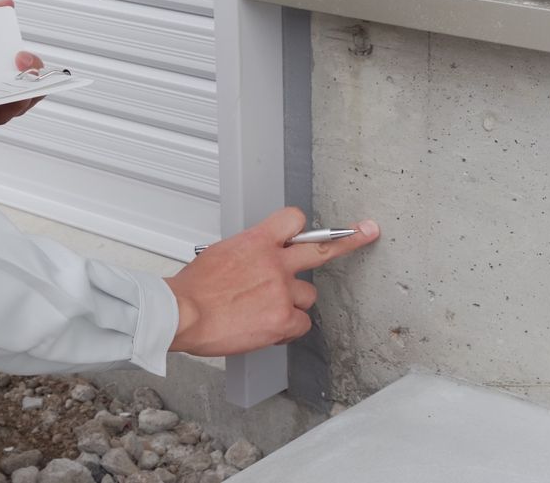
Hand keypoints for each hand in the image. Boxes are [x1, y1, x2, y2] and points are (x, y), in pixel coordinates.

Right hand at [164, 207, 379, 356]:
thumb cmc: (193, 290)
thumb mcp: (219, 255)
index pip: (293, 221)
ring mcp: (282, 290)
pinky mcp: (283, 318)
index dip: (301, 227)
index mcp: (256, 242)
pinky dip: (287, 328)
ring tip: (264, 311)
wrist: (183, 313)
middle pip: (321, 248)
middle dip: (348, 240)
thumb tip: (255, 264)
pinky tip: (267, 328)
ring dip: (292, 303)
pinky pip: (300, 324)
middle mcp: (274, 262)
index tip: (312, 228)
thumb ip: (247, 255)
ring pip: (307, 296)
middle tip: (366, 232)